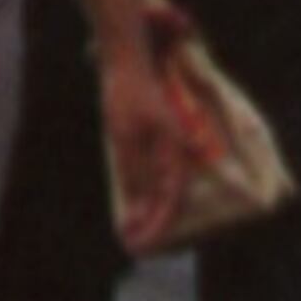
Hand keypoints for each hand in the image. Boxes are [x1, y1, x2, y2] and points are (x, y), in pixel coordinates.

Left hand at [103, 16, 196, 256]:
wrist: (125, 55)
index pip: (172, 200)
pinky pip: (157, 172)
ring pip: (166, 186)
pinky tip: (133, 199)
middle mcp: (176, 148)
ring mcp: (168, 141)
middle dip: (155, 223)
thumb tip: (139, 214)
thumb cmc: (125, 94)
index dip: (159, 226)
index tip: (141, 245)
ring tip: (132, 228)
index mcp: (174, 149)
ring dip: (150, 209)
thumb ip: (135, 175)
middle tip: (135, 243)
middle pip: (172, 197)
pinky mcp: (157, 135)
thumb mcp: (125, 138)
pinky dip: (146, 190)